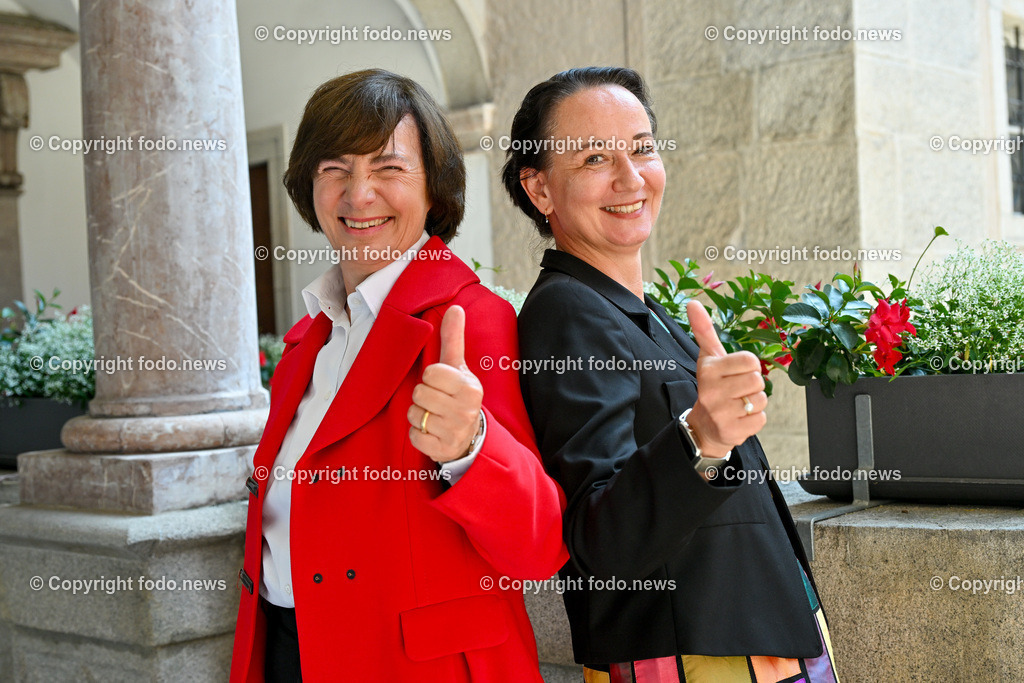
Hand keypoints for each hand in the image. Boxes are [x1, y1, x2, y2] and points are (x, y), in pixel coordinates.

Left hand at [408, 305, 483, 462]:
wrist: (470, 436)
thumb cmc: (459, 396)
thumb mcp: (458, 368)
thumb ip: (454, 339)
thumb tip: (455, 308)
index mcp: (469, 387)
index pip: (431, 373)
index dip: (430, 377)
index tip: (440, 384)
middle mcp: (465, 410)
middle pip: (420, 393)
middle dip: (423, 396)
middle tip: (436, 401)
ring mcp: (455, 431)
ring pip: (415, 414)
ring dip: (418, 415)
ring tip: (434, 416)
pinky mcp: (442, 449)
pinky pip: (414, 436)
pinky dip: (418, 434)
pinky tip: (431, 432)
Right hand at [684, 300, 766, 458]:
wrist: (704, 425)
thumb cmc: (712, 385)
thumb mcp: (708, 357)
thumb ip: (704, 330)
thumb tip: (693, 302)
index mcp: (709, 370)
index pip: (751, 361)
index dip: (749, 366)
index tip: (736, 372)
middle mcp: (711, 392)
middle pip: (758, 380)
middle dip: (753, 385)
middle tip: (737, 390)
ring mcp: (721, 414)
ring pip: (761, 400)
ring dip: (754, 403)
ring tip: (738, 404)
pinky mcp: (731, 432)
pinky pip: (760, 419)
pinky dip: (754, 419)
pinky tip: (739, 418)